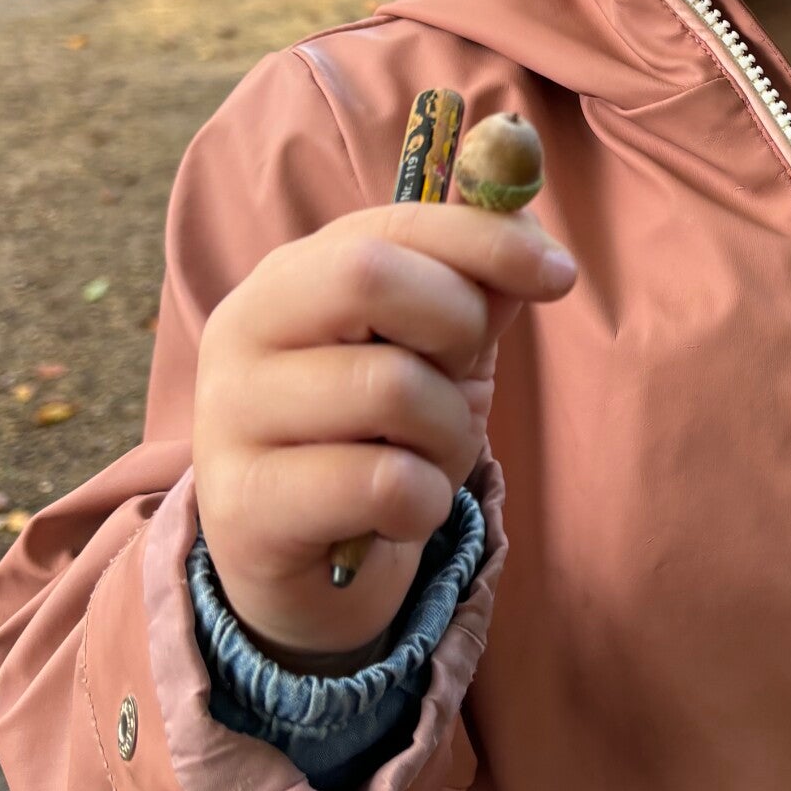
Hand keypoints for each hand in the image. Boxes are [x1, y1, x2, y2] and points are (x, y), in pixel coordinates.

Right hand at [193, 199, 574, 667]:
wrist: (304, 566)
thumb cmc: (377, 439)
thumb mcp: (434, 356)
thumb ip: (476, 294)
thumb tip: (533, 247)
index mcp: (290, 276)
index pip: (390, 224)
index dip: (484, 239)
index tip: (558, 275)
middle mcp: (243, 331)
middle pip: (368, 278)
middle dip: (455, 325)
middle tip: (461, 375)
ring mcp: (232, 416)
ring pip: (390, 389)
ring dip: (449, 430)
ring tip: (426, 456)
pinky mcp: (246, 503)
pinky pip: (383, 483)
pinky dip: (425, 502)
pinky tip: (401, 513)